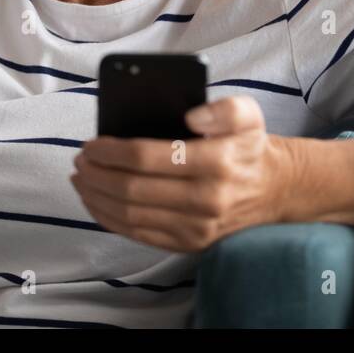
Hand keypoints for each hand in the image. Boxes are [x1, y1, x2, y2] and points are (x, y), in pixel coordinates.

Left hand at [70, 95, 288, 251]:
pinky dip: (109, 219)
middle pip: (132, 189)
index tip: (90, 144)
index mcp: (215, 162)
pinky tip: (96, 202)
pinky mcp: (189, 244)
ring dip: (96, 197)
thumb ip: (224, 108)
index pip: (146, 158)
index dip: (110, 151)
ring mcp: (196, 227)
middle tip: (79, 160)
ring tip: (81, 179)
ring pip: (130, 215)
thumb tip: (191, 116)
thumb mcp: (248, 114)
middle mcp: (206, 200)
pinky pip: (138, 235)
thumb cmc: (249, 147)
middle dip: (96, 174)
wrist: (274, 190)